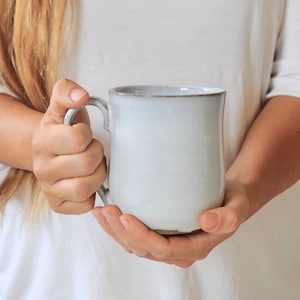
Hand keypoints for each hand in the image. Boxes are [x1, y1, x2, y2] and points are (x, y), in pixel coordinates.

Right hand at [32, 79, 106, 213]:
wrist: (52, 151)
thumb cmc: (64, 130)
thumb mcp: (62, 106)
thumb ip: (67, 92)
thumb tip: (80, 95)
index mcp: (42, 140)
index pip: (79, 138)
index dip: (88, 135)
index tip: (84, 135)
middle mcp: (41, 168)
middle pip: (86, 163)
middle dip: (97, 154)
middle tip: (92, 150)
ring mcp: (49, 189)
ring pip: (85, 187)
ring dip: (98, 174)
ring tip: (93, 165)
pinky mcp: (58, 205)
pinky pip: (85, 205)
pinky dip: (93, 193)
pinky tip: (88, 180)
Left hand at [93, 180, 248, 267]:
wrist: (229, 200)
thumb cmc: (232, 201)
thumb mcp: (237, 206)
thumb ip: (227, 217)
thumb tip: (206, 221)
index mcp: (196, 247)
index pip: (163, 249)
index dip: (141, 236)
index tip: (125, 217)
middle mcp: (178, 251)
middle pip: (144, 248)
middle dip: (121, 232)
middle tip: (106, 210)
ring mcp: (168, 244)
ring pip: (135, 245)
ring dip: (115, 230)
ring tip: (101, 212)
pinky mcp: (161, 234)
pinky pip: (136, 237)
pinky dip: (119, 227)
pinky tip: (108, 214)